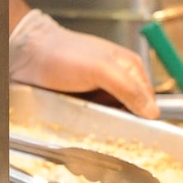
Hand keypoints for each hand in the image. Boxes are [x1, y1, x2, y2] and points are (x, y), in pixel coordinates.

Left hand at [9, 10, 159, 118]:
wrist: (31, 54)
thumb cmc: (64, 53)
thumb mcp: (101, 69)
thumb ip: (128, 88)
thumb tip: (151, 111)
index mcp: (130, 67)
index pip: (149, 99)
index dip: (144, 115)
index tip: (137, 129)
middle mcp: (119, 78)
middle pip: (133, 111)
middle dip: (124, 121)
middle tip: (111, 124)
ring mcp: (102, 90)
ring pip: (114, 116)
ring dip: (107, 123)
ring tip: (95, 121)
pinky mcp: (87, 99)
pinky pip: (97, 118)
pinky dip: (93, 122)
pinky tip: (85, 121)